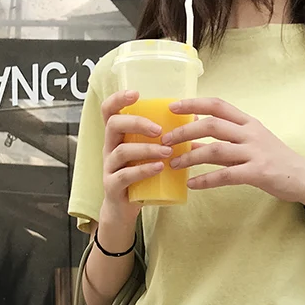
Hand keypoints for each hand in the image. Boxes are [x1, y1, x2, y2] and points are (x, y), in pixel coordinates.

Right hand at [100, 90, 174, 223]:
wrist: (124, 211)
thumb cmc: (139, 178)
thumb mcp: (148, 155)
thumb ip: (164, 137)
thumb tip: (194, 116)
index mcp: (117, 137)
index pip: (109, 110)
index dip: (118, 99)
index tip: (137, 94)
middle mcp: (109, 148)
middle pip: (113, 125)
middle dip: (137, 123)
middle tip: (159, 130)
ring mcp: (109, 168)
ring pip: (121, 151)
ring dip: (146, 149)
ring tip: (167, 152)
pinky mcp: (113, 187)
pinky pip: (125, 175)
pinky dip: (143, 170)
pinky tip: (158, 168)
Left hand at [164, 98, 304, 209]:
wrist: (303, 177)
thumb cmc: (275, 160)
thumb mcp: (252, 142)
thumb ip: (227, 138)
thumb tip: (195, 136)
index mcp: (248, 122)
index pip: (217, 105)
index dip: (194, 103)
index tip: (173, 107)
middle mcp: (250, 133)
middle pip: (211, 125)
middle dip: (184, 132)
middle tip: (165, 140)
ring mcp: (254, 152)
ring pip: (215, 150)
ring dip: (190, 157)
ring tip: (173, 164)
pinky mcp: (257, 173)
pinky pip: (226, 175)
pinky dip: (206, 180)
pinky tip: (192, 184)